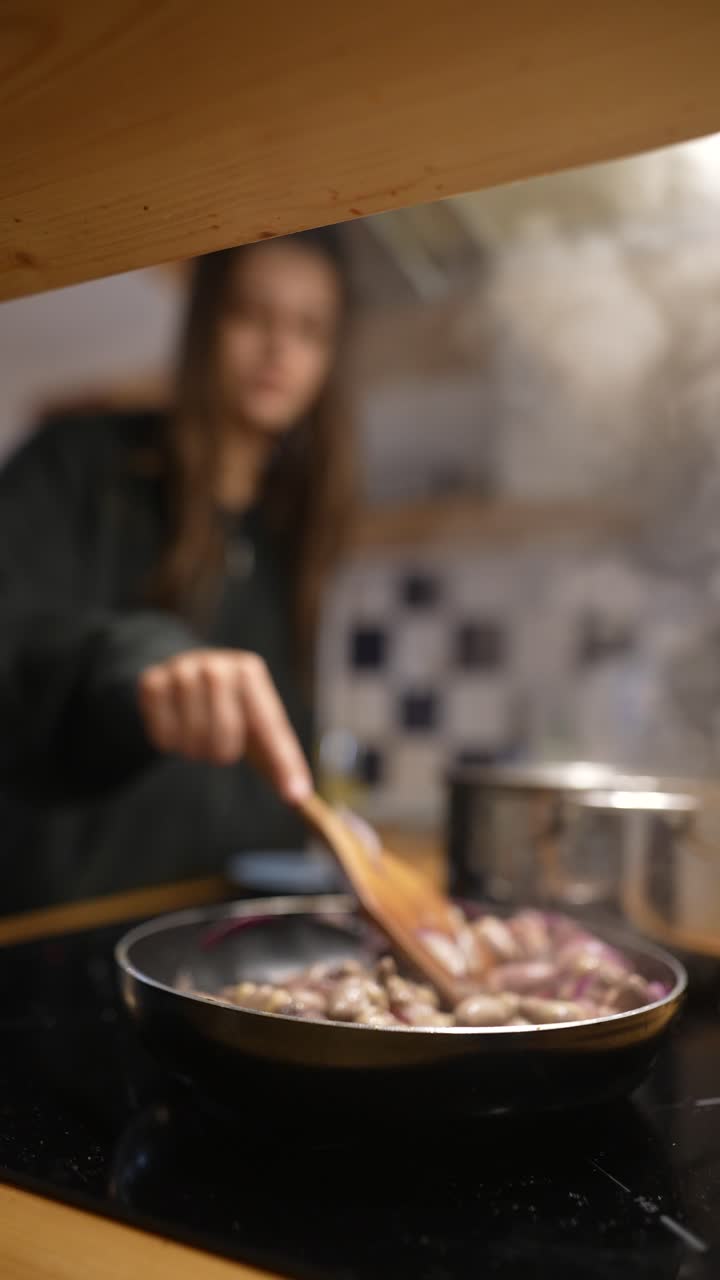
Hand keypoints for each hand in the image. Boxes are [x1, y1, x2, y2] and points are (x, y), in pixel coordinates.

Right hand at [137, 649, 311, 803]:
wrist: (184, 672)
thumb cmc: (230, 706)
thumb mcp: (257, 723)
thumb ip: (280, 759)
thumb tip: (299, 797)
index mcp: (249, 672)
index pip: (270, 725)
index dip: (283, 764)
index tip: (294, 795)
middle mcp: (216, 665)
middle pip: (225, 730)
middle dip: (222, 752)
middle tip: (218, 752)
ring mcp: (181, 670)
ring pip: (190, 734)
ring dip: (194, 750)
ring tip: (197, 738)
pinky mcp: (151, 681)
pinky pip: (162, 734)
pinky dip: (168, 743)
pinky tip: (175, 729)